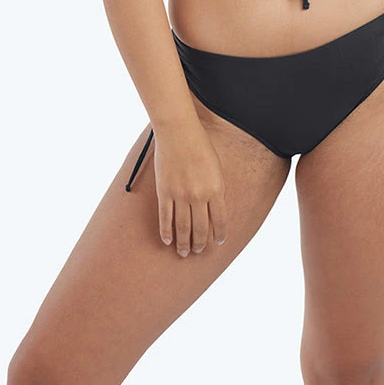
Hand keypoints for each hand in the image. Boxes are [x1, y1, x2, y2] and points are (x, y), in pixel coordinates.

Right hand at [152, 122, 227, 257]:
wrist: (178, 131)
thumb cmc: (199, 145)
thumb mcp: (216, 167)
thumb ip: (216, 189)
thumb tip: (213, 209)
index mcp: (216, 189)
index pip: (219, 220)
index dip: (219, 234)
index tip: (218, 242)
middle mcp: (199, 195)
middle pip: (200, 228)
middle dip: (200, 243)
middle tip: (197, 252)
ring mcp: (180, 195)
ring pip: (182, 227)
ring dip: (184, 243)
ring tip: (184, 253)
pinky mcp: (164, 191)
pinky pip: (165, 218)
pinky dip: (166, 232)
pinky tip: (168, 241)